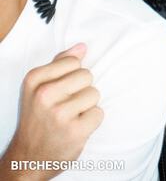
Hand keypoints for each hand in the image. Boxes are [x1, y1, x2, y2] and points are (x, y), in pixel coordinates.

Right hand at [0, 43, 103, 179]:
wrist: (29, 157)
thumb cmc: (38, 117)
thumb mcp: (39, 87)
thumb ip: (60, 63)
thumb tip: (82, 47)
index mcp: (35, 79)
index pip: (73, 61)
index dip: (72, 75)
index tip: (60, 90)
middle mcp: (44, 95)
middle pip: (86, 75)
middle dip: (81, 89)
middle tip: (67, 104)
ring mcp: (59, 114)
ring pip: (94, 93)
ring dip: (87, 106)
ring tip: (71, 116)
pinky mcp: (74, 132)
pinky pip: (99, 113)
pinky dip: (91, 121)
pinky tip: (76, 127)